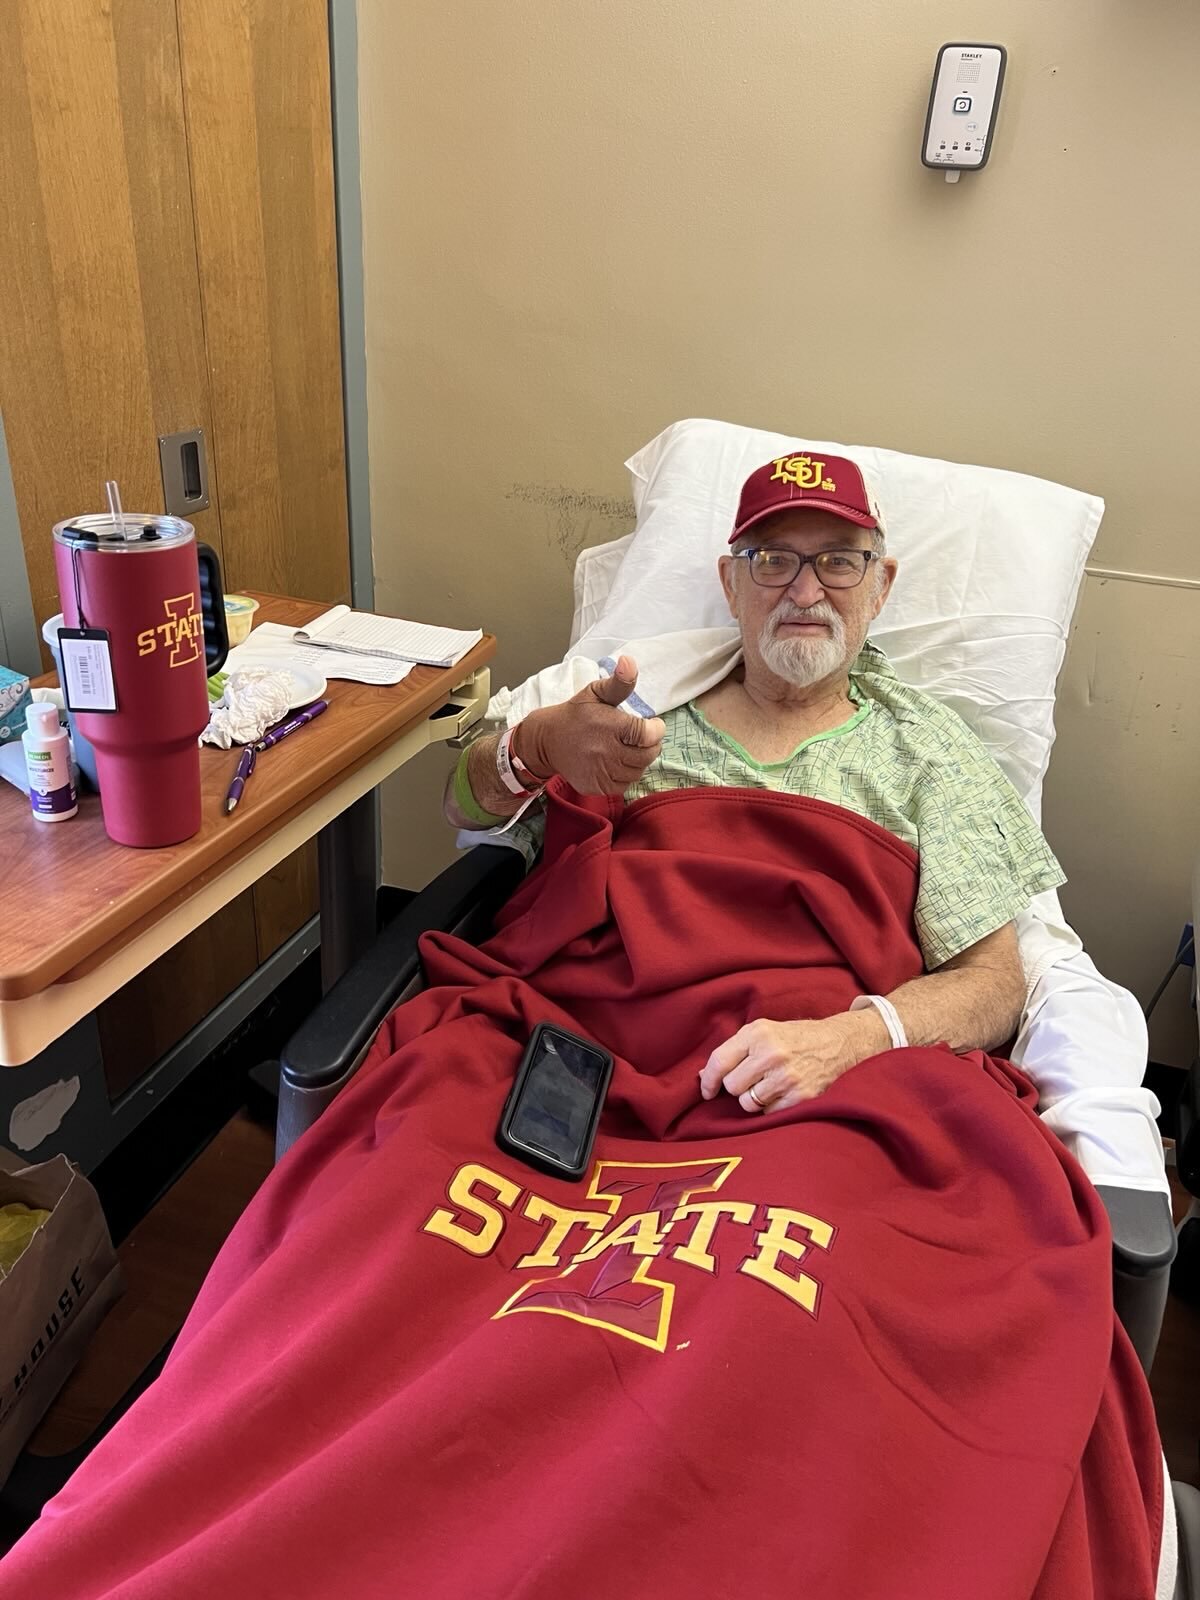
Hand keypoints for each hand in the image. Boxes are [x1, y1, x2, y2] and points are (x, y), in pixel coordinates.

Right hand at [514, 655, 666, 795]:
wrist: (547, 742)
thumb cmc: (576, 715)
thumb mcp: (596, 693)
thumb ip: (619, 682)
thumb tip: (629, 662)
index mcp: (608, 726)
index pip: (649, 734)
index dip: (655, 729)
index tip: (651, 724)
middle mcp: (605, 752)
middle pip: (648, 755)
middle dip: (650, 745)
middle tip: (639, 737)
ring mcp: (601, 772)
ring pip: (638, 770)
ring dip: (638, 760)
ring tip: (625, 747)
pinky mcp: (597, 787)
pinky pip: (625, 784)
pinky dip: (625, 773)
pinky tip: (615, 761)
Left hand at [698, 1012, 887, 1112]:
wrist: (838, 1043)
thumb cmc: (794, 1038)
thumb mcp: (763, 1031)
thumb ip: (734, 1050)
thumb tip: (705, 1076)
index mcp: (758, 1033)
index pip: (719, 1062)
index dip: (709, 1081)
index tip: (707, 1091)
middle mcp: (771, 1054)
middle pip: (732, 1086)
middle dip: (737, 1087)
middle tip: (752, 1079)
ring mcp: (787, 1077)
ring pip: (748, 1103)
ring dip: (754, 1099)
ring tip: (769, 1085)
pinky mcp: (801, 1096)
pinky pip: (768, 1113)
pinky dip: (771, 1107)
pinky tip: (782, 1093)